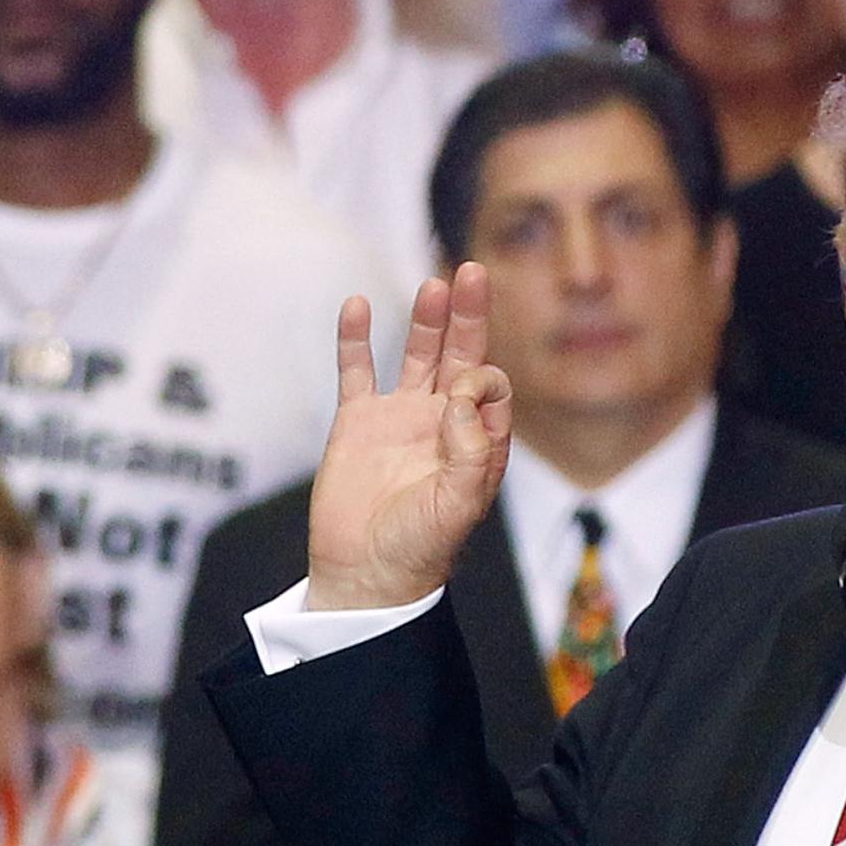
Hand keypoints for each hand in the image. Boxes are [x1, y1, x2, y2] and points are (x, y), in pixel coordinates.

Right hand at [306, 265, 513, 611]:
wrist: (365, 572)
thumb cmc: (419, 548)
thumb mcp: (460, 504)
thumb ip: (471, 450)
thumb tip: (462, 394)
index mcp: (475, 442)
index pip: (489, 387)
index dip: (481, 378)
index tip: (460, 396)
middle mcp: (442, 423)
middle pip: (460, 356)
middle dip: (469, 316)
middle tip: (473, 273)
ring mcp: (399, 418)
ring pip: (417, 355)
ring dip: (426, 320)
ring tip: (434, 285)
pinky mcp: (357, 422)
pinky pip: (357, 371)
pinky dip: (355, 339)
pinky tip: (356, 304)